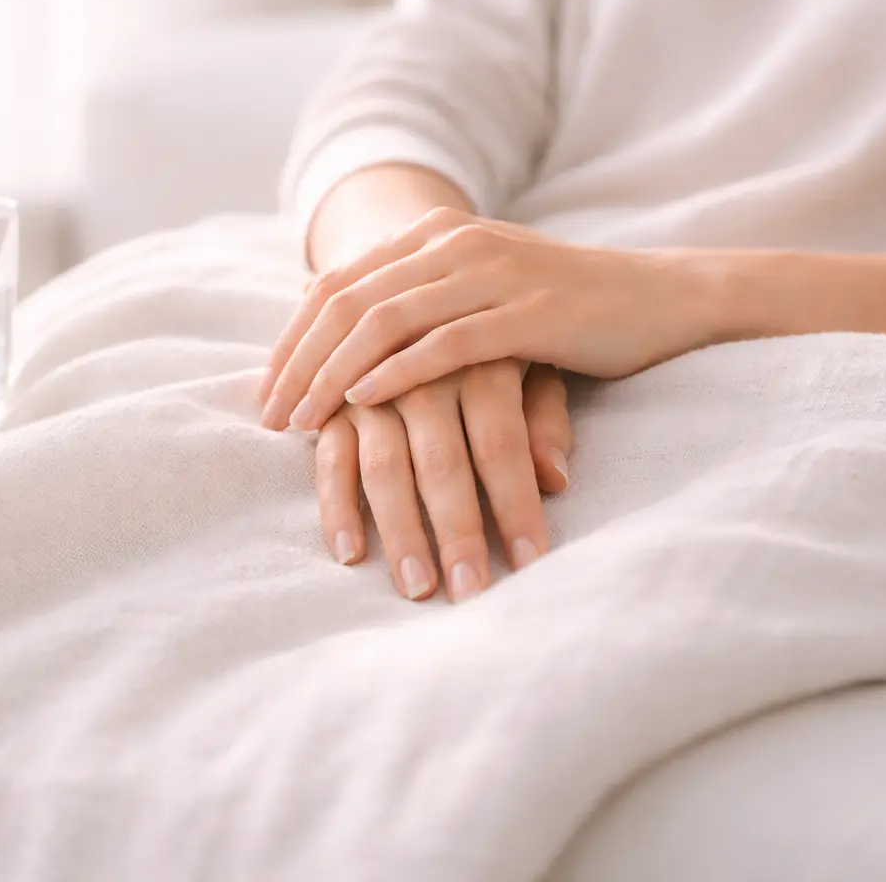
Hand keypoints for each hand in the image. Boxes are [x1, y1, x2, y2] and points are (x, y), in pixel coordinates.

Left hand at [262, 209, 712, 431]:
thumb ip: (415, 305)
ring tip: (302, 420)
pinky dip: (398, 373)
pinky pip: (447, 344)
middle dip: (299, 363)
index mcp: (434, 235)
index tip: (262, 392)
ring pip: (385, 321)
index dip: (291, 339)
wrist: (662, 298)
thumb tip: (339, 343)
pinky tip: (364, 403)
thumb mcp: (478, 294)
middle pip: (347, 302)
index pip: (335, 284)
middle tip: (268, 416)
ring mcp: (492, 274)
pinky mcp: (530, 313)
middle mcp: (454, 243)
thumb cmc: (562, 309)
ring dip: (334, 375)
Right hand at [316, 361, 571, 601]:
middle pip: (441, 462)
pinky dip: (337, 508)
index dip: (515, 503)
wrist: (407, 293)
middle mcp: (421, 376)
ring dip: (400, 531)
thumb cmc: (488, 342)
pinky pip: (329, 461)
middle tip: (470, 591)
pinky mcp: (330, 407)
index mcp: (479, 361)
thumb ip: (544, 417)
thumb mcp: (528, 364)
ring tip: (418, 588)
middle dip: (457, 531)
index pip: (500, 442)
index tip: (531, 562)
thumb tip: (556, 479)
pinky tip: (351, 555)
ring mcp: (369, 391)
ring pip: (384, 467)